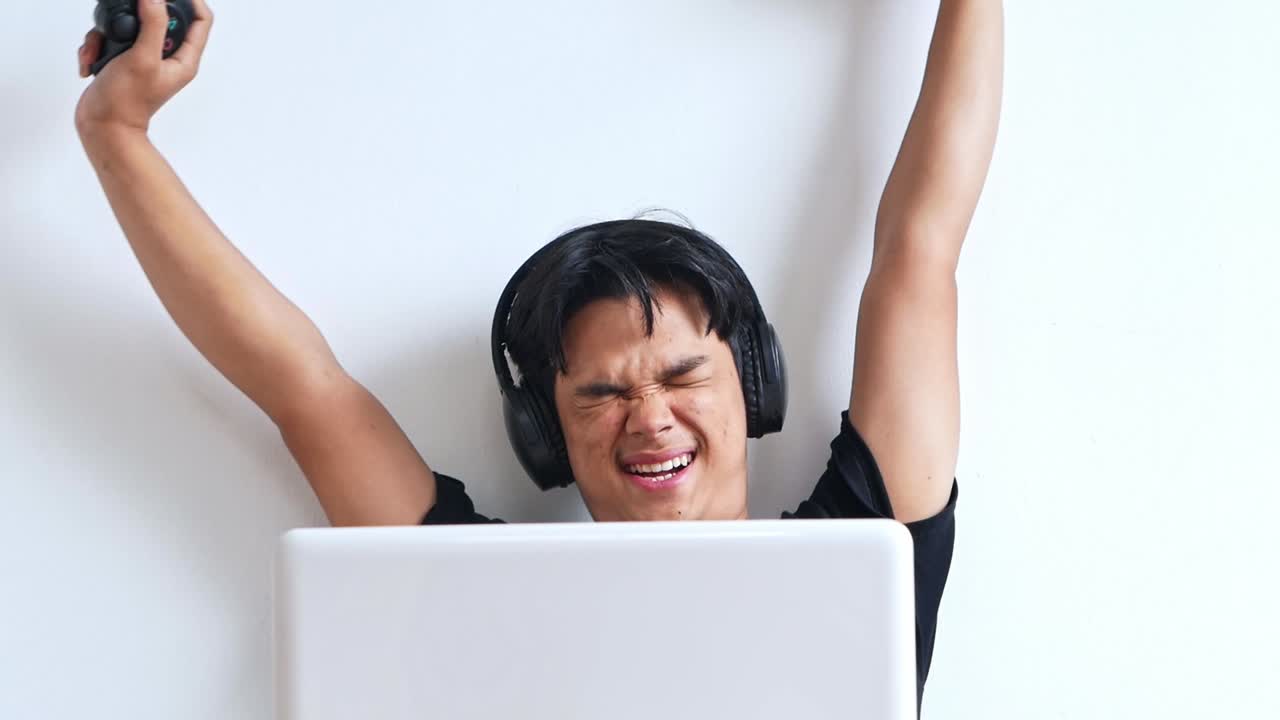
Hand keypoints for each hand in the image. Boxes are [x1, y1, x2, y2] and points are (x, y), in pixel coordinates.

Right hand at [75, 0, 213, 135]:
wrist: (102, 126)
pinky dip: (96, 47)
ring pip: (129, 26)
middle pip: (158, 17)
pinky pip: (109, 39)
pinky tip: (92, 63)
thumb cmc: (127, 103)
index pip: (200, 20)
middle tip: (123, 25)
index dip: (190, 0)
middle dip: (133, 16)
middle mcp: (167, 57)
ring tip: (100, 53)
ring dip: (107, 34)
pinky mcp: (122, 60)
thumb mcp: (143, 58)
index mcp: (183, 59)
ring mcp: (143, 58)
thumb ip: (152, 25)